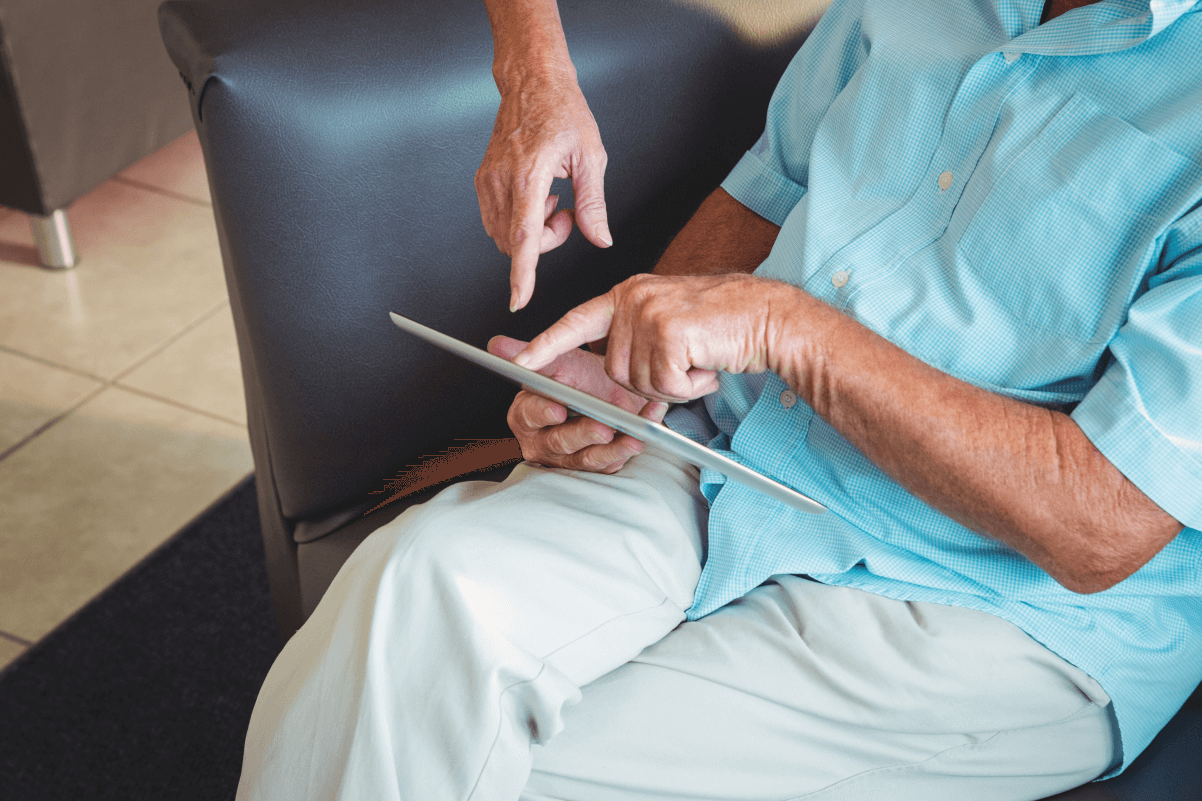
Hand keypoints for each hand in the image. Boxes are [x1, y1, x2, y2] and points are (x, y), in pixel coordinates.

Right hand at [475, 72, 610, 312]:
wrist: (532, 83)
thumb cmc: (562, 111)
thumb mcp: (591, 156)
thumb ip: (593, 204)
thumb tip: (600, 238)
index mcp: (529, 174)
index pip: (523, 237)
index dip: (522, 273)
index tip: (519, 298)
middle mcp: (502, 180)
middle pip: (516, 243)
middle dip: (544, 243)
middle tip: (566, 214)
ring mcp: (488, 181)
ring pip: (504, 236)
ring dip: (531, 233)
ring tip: (552, 200)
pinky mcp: (483, 180)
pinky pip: (497, 221)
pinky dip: (519, 221)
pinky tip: (536, 197)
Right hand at [487, 335, 667, 472]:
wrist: (610, 393)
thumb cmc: (580, 381)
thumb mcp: (557, 362)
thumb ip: (531, 354)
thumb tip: (496, 345)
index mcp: (527, 416)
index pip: (530, 414)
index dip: (543, 412)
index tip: (558, 409)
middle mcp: (544, 442)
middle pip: (560, 441)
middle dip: (583, 433)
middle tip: (602, 426)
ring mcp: (570, 458)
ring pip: (588, 458)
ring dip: (612, 448)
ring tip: (631, 437)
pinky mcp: (595, 468)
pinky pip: (611, 464)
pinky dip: (631, 448)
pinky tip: (645, 434)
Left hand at [514, 273, 807, 402]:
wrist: (769, 317)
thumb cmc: (725, 326)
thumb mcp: (671, 322)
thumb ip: (638, 338)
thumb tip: (613, 374)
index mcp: (628, 294)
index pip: (577, 321)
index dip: (547, 344)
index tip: (520, 361)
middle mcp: (632, 299)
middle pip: (614, 371)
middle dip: (650, 383)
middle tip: (685, 366)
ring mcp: (649, 313)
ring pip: (638, 382)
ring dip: (672, 386)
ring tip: (699, 362)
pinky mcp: (669, 332)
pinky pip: (664, 386)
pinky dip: (689, 387)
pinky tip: (708, 366)